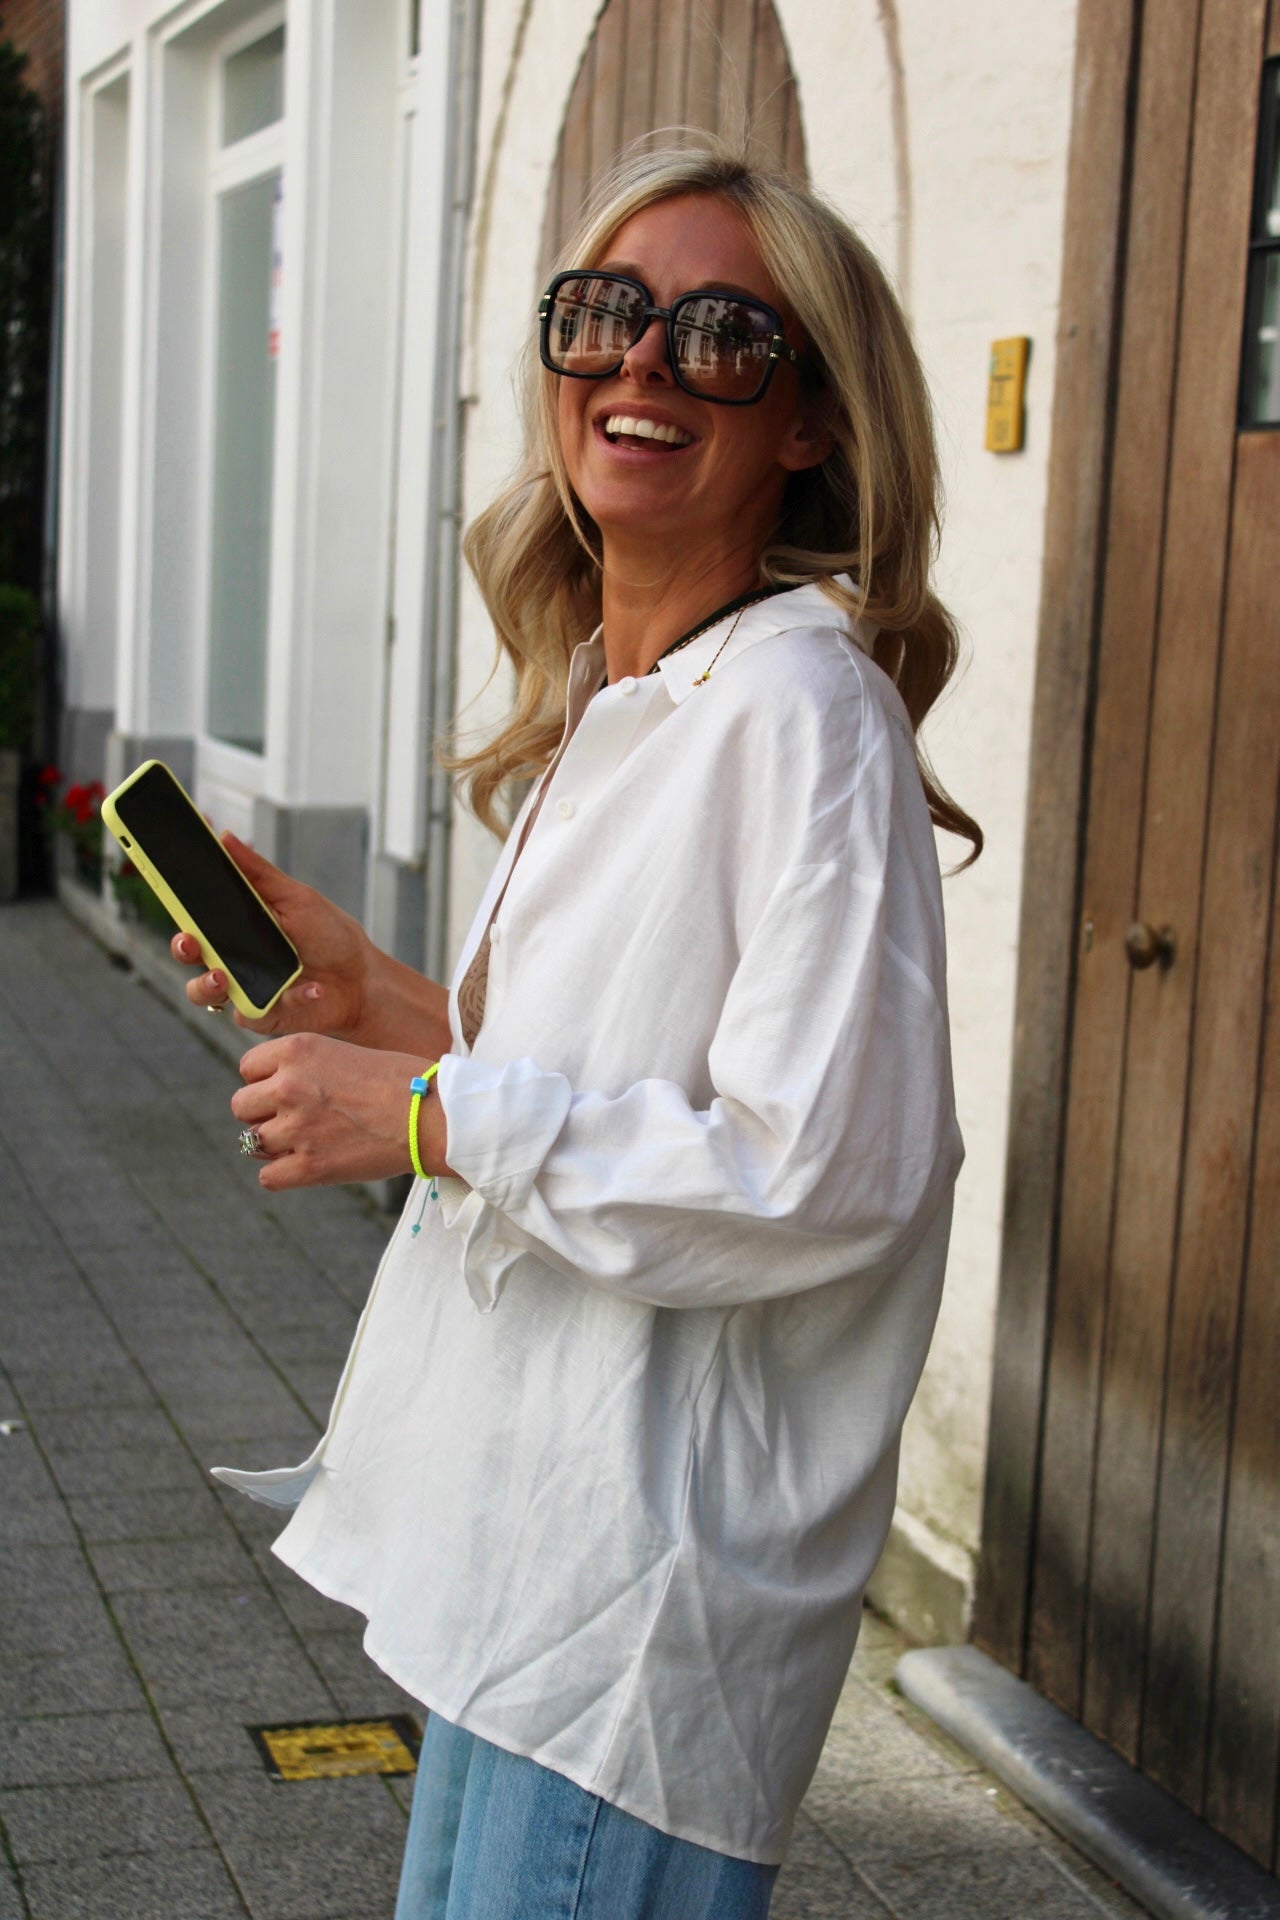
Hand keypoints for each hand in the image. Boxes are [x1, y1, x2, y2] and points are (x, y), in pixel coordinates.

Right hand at [171, 832, 374, 1038]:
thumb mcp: (296, 898)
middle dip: (182, 948)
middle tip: (190, 943)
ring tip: (222, 978)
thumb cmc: (330, 935)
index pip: (195, 917)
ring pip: (203, 993)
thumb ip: (259, 873)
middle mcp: (232, 958)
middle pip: (189, 955)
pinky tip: (312, 990)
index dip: (178, 907)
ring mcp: (243, 989)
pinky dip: (286, 1000)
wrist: (363, 979)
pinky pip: (252, 1015)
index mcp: (236, 927)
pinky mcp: (262, 1016)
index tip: (168, 893)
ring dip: (206, 986)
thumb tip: (223, 837)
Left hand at [230, 1033, 453, 1190]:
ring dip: (273, 1144)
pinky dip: (282, 1174)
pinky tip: (305, 1165)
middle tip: (294, 1118)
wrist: (435, 1116)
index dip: (265, 1081)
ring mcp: (296, 1128)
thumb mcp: (346, 1052)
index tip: (288, 1090)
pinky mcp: (309, 1166)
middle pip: (241, 1106)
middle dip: (262, 1113)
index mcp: (298, 1050)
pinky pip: (267, 1177)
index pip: (247, 1068)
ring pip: (251, 1142)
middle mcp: (289, 1086)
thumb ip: (307, 1066)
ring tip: (306, 1141)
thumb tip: (277, 1087)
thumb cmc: (403, 1081)